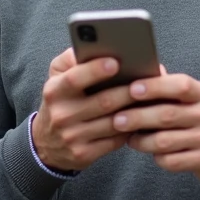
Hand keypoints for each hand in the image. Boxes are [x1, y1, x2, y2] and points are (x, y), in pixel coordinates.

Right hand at [31, 48, 136, 171]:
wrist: (46, 144)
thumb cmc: (61, 101)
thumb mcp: (57, 77)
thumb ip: (71, 58)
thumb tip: (94, 45)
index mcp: (55, 91)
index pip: (75, 78)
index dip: (95, 70)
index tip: (116, 61)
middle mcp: (62, 115)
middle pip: (103, 102)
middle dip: (129, 91)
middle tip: (148, 80)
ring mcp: (73, 137)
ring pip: (114, 123)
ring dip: (136, 110)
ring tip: (153, 98)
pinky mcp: (84, 154)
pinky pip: (115, 141)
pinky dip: (131, 129)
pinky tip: (143, 119)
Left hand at [111, 72, 199, 183]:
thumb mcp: (194, 98)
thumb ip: (170, 85)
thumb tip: (146, 65)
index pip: (179, 85)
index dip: (154, 87)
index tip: (132, 90)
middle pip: (166, 115)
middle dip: (137, 117)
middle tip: (117, 119)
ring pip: (164, 141)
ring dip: (141, 141)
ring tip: (130, 138)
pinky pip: (171, 160)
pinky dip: (156, 157)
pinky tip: (150, 152)